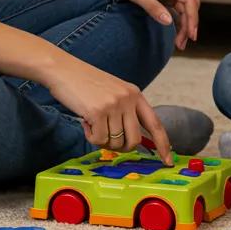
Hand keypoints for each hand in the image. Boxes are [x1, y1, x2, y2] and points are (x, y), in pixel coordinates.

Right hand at [41, 54, 172, 164]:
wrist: (62, 69)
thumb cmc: (85, 83)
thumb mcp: (114, 92)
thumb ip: (126, 110)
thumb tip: (132, 140)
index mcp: (135, 94)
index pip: (155, 123)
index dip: (163, 144)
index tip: (168, 160)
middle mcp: (128, 99)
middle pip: (134, 140)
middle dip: (121, 147)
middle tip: (106, 139)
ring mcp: (114, 105)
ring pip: (115, 143)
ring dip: (102, 140)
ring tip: (92, 123)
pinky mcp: (98, 112)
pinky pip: (99, 140)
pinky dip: (90, 137)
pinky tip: (84, 122)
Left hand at [101, 0, 199, 50]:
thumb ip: (152, 7)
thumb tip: (168, 22)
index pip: (189, 0)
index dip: (192, 19)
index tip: (190, 36)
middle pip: (190, 5)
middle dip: (189, 25)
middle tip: (182, 44)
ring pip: (185, 7)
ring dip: (185, 24)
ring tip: (179, 43)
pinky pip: (178, 7)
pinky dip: (178, 20)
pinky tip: (176, 32)